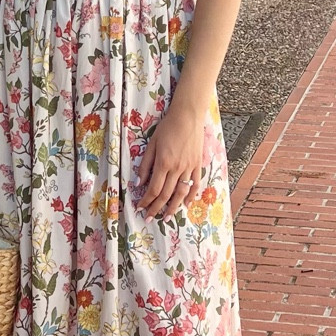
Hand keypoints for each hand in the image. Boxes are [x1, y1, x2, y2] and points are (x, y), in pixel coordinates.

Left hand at [135, 97, 205, 219]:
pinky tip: (186, 204)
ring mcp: (189, 167)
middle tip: (150, 218)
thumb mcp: (151, 144)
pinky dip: (191, 196)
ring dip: (173, 208)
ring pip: (181, 193)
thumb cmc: (167, 128)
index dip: (146, 201)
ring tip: (167, 218)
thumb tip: (138, 183)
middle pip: (166, 194)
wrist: (188, 117)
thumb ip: (145, 165)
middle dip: (156, 208)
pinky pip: (195, 184)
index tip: (140, 208)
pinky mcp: (197, 165)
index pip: (154, 188)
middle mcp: (177, 168)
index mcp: (164, 163)